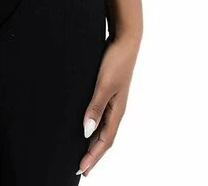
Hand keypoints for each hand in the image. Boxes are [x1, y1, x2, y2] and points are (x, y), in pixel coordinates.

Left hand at [77, 33, 139, 176]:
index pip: (105, 140)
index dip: (94, 156)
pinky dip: (95, 125)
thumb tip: (87, 131)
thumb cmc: (117, 60)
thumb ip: (96, 106)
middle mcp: (116, 108)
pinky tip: (88, 124)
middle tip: (82, 168)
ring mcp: (113, 100)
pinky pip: (102, 115)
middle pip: (105, 137)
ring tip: (84, 152)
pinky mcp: (108, 90)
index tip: (82, 169)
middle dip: (94, 154)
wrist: (125, 39)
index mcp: (117, 110)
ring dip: (94, 141)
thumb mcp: (104, 84)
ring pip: (104, 127)